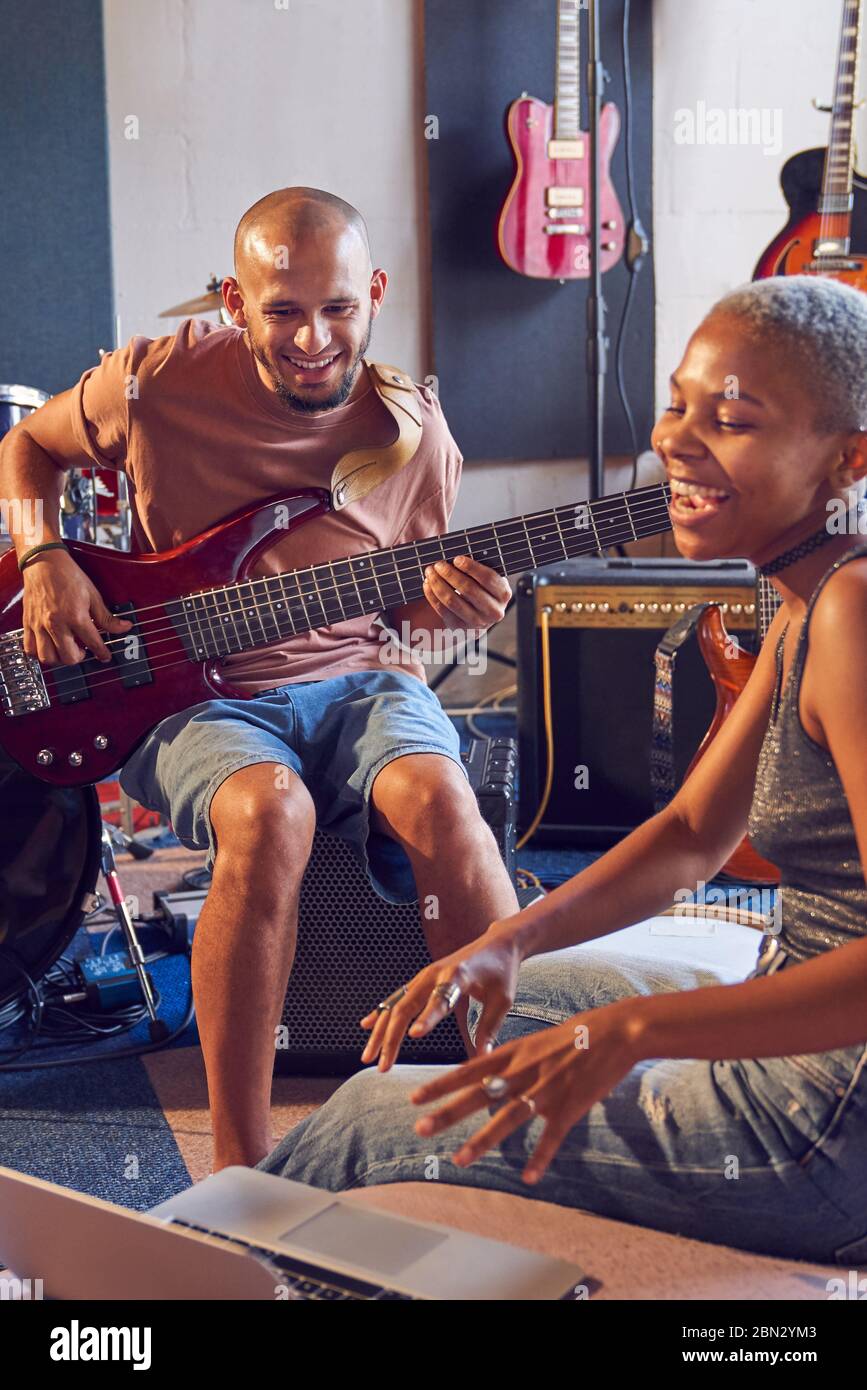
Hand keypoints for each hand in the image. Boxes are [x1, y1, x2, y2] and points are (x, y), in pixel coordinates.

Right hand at [21, 549, 131, 664]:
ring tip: (65, 650)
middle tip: (83, 651)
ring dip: (59, 659)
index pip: (93, 643)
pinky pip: (30, 648)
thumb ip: (106, 616)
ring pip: (47, 657)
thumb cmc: (67, 575)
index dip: (102, 653)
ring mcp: (39, 625)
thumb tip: (124, 627)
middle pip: (68, 657)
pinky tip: (48, 647)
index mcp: (75, 615)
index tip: (105, 656)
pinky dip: (39, 653)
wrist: (43, 562)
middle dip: (79, 658)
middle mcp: (56, 623)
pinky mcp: (28, 623)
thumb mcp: (92, 594)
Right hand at [360, 922, 524, 1070]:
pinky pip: (397, 997)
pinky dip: (381, 1012)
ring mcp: (424, 976)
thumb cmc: (502, 972)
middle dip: (391, 1038)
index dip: (427, 1017)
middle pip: (406, 1007)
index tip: (414, 1036)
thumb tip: (482, 1059)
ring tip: (369, 1058)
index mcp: (458, 976)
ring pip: (395, 1005)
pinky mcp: (422, 979)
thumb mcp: (503, 1000)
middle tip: (383, 1067)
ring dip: (380, 1032)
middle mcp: (434, 974)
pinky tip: (366, 1026)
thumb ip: (490, 1028)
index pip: (440, 999)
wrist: (497, 944)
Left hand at [409, 1001, 644, 1184]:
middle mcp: (524, 1071)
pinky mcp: (569, 1107)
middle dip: (447, 1112)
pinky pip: (551, 1137)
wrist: (616, 1032)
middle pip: (479, 1094)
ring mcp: (546, 1090)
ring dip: (482, 1141)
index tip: (415, 1098)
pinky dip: (539, 1158)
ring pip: (508, 1118)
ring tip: (459, 1159)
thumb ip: (512, 1058)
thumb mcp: (535, 1040)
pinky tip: (527, 1178)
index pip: (468, 1070)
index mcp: (515, 1052)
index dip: (441, 1085)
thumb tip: (487, 1069)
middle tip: (420, 1128)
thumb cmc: (576, 1033)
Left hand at [422, 555, 510, 632]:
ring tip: (430, 572)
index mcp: (504, 594)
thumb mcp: (488, 578)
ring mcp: (477, 622)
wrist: (481, 616)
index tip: (456, 558)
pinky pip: (442, 610)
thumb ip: (479, 567)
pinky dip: (432, 595)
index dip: (471, 567)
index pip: (488, 578)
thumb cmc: (483, 589)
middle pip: (468, 589)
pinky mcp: (460, 628)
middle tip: (438, 564)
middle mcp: (493, 611)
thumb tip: (457, 554)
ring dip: (438, 584)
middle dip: (450, 574)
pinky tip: (427, 584)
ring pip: (453, 601)